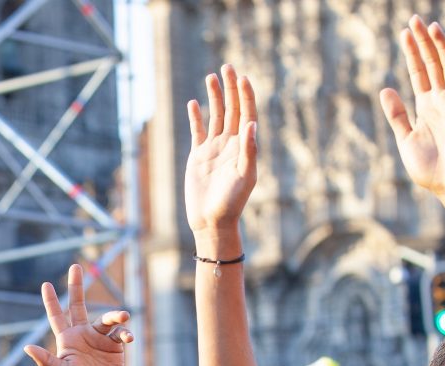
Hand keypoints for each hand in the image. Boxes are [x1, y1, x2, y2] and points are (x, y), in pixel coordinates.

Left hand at [24, 265, 131, 365]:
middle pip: (78, 305)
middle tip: (75, 267)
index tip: (45, 284)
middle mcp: (83, 335)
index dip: (51, 301)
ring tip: (123, 315)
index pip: (57, 316)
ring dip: (115, 315)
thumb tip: (27, 348)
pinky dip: (125, 333)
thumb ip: (46, 360)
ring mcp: (99, 338)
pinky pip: (120, 333)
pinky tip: (128, 338)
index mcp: (67, 340)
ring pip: (106, 319)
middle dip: (76, 287)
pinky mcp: (115, 346)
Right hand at [184, 65, 257, 237]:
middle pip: (231, 109)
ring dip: (214, 96)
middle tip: (227, 66)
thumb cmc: (231, 202)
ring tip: (211, 76)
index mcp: (243, 146)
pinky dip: (196, 117)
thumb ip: (248, 150)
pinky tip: (193, 103)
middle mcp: (230, 144)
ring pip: (215, 116)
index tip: (242, 77)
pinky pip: (198, 131)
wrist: (211, 221)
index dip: (245, 95)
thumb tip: (251, 124)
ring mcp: (213, 148)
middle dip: (230, 88)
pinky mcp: (198, 156)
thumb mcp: (244, 176)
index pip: (246, 114)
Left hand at [380, 17, 444, 202]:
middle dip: (424, 43)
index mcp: (427, 106)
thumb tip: (385, 89)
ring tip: (431, 28)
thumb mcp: (405, 139)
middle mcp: (442, 100)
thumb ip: (397, 115)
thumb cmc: (429, 167)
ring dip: (442, 49)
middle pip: (433, 65)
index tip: (404, 33)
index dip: (412, 53)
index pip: (419, 72)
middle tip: (415, 20)